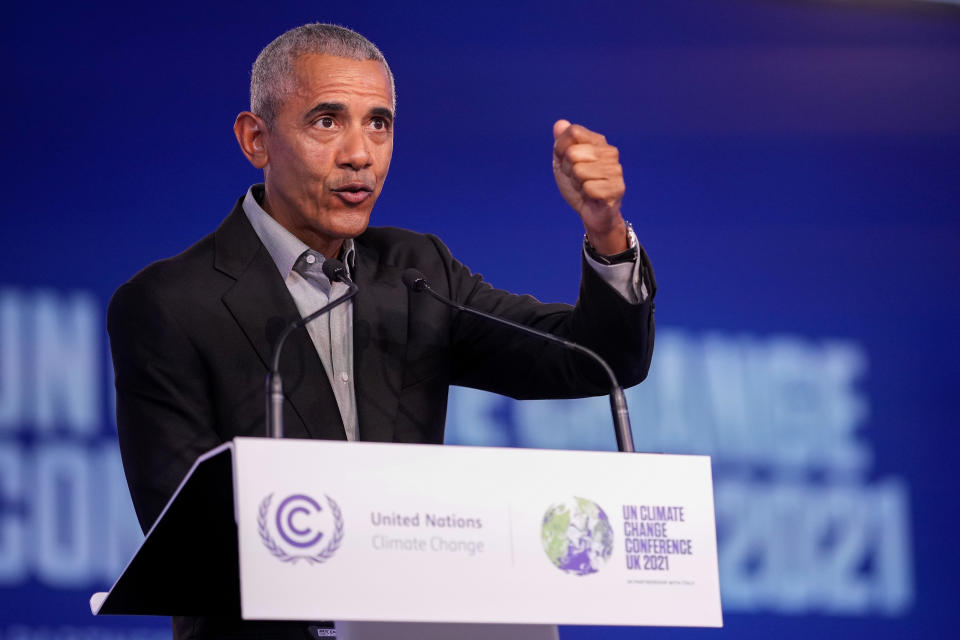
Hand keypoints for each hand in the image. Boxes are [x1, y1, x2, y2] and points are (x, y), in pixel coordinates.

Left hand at [553, 119, 627, 254]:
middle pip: (573, 153)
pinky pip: (588, 187)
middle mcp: (610, 153)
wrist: (591, 213)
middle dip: (569, 170)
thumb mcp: (563, 162)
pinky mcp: (617, 189)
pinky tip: (592, 197)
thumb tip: (560, 123)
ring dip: (577, 184)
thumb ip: (561, 142)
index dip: (561, 149)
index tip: (567, 163)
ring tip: (585, 188)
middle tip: (578, 179)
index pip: (573, 132)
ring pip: (579, 171)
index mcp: (599, 141)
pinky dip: (585, 195)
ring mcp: (616, 170)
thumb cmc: (578, 185)